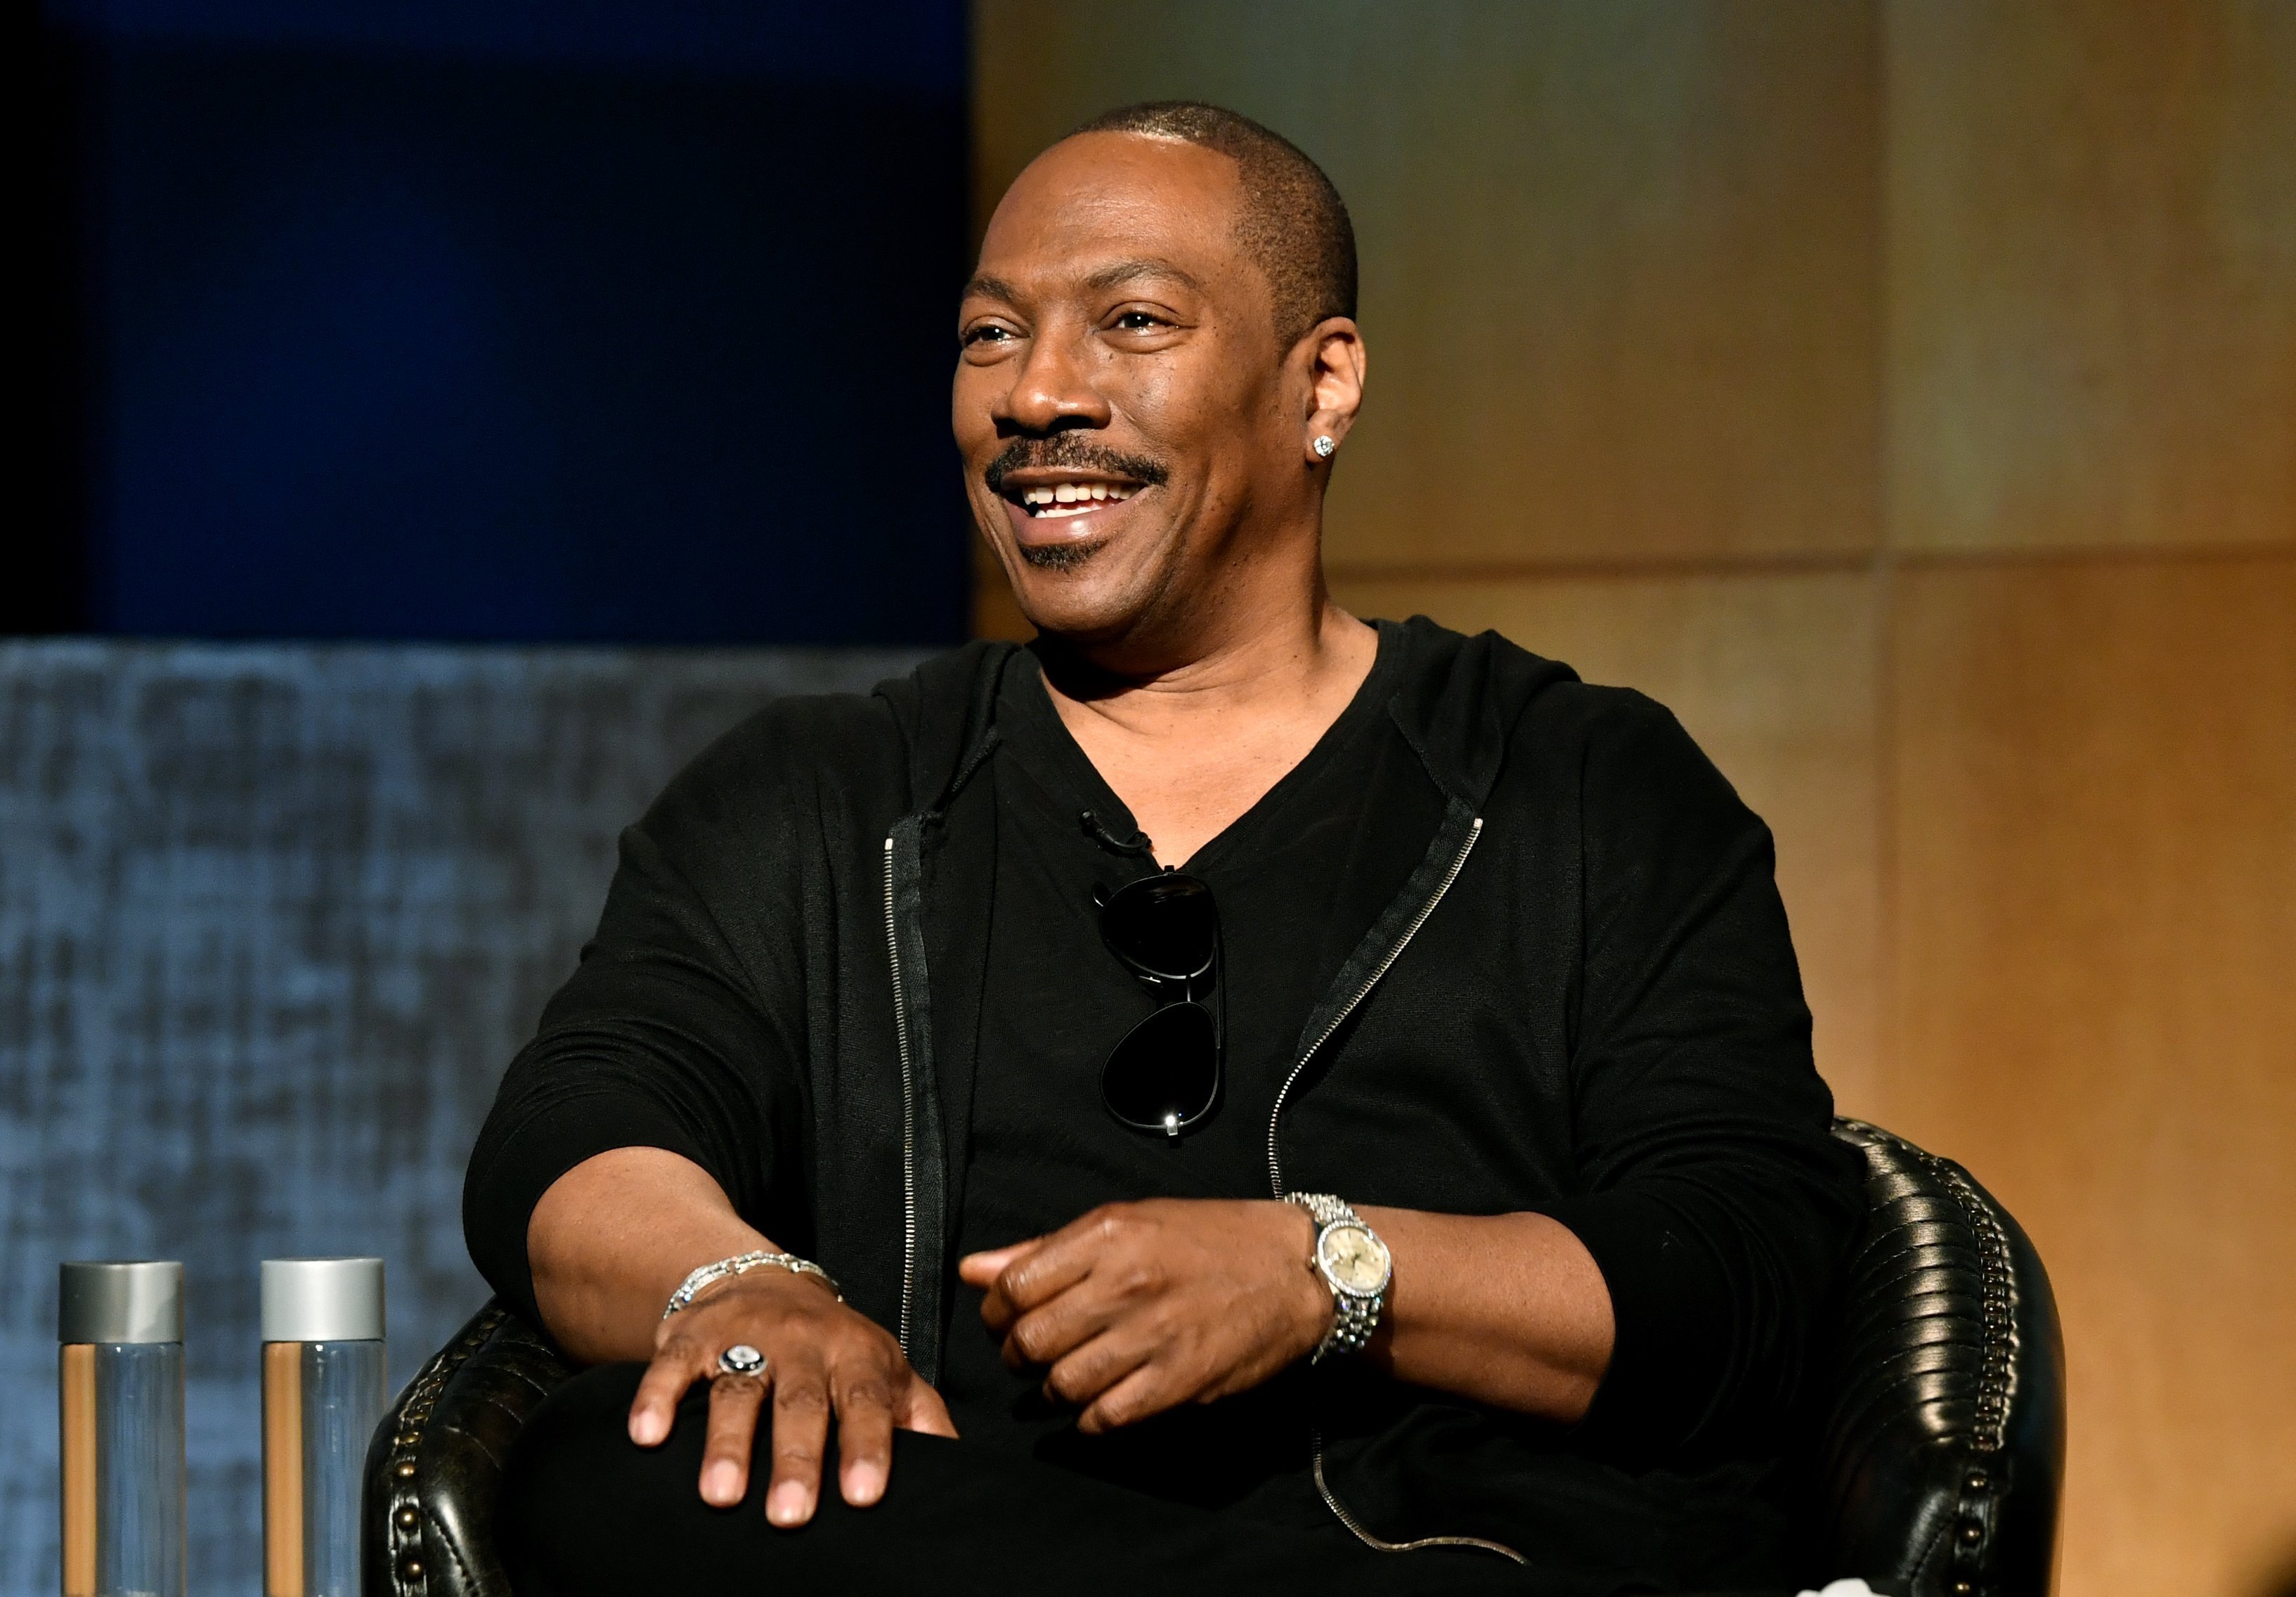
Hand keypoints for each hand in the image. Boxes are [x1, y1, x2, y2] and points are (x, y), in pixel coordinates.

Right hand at [627, 1269, 955, 1525]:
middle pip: (800, 1404)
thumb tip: (960, 1471)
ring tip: (721, 1496)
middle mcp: (803, 1345)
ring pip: (737, 1391)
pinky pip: (672, 1367)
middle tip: (790, 1517)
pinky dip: (657, 1399)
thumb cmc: (834, 1348)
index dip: (867, 1447)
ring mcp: (745, 1339)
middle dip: (797, 1459)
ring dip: (728, 1444)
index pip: (866, 1403)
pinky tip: (646, 1436)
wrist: (761, 1280)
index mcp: (857, 1356)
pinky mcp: (692, 1337)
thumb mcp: (885, 1370)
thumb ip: (921, 1417)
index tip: (863, 1496)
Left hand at [958, 1198, 1329, 1433]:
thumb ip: (1047, 1250)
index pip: (1015, 1286)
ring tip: (1064, 1380)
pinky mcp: (1179, 1382)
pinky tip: (1097, 1405)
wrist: (1294, 1270)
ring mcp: (1153, 1336)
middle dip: (1017, 1356)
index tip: (1005, 1320)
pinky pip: (1105, 1418)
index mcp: (1108, 1235)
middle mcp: (1126, 1283)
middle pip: (1030, 1341)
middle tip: (1031, 1355)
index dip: (997, 1312)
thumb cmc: (1208, 1240)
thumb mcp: (1129, 1222)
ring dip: (1052, 1392)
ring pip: (1062, 1385)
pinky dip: (1089, 1420)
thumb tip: (974, 1270)